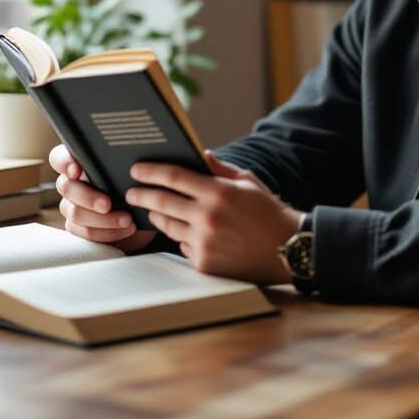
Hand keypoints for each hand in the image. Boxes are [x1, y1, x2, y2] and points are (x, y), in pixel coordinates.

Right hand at [48, 143, 155, 251]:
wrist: (146, 209)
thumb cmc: (137, 182)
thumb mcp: (131, 169)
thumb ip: (120, 161)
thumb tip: (124, 156)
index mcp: (79, 162)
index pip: (59, 157)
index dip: (64, 163)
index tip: (77, 170)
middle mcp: (71, 182)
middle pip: (66, 188)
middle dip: (88, 197)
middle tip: (108, 204)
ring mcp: (72, 205)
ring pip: (75, 213)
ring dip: (103, 219)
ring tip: (127, 219)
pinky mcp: (79, 227)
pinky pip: (86, 232)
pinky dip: (108, 232)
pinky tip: (126, 228)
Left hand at [125, 151, 302, 283]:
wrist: (287, 249)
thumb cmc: (267, 211)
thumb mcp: (247, 181)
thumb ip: (220, 168)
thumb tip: (199, 154)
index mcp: (218, 192)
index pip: (174, 177)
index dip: (151, 172)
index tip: (137, 169)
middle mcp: (207, 217)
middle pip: (162, 202)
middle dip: (142, 195)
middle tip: (131, 192)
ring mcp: (204, 242)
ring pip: (168, 226)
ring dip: (157, 216)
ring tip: (152, 209)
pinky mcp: (204, 263)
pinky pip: (183, 246)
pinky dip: (182, 237)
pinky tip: (185, 231)